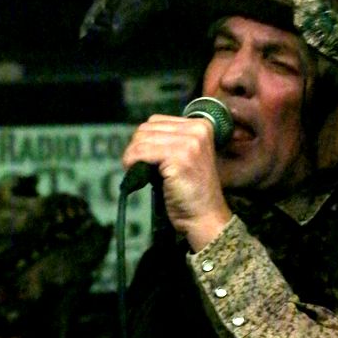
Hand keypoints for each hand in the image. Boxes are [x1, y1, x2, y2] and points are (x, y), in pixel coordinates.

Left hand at [122, 114, 231, 249]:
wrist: (205, 216)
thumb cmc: (192, 191)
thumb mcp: (186, 156)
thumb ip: (169, 141)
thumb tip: (138, 138)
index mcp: (201, 126)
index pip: (157, 121)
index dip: (146, 140)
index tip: (146, 158)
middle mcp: (198, 130)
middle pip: (147, 128)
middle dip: (137, 147)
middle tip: (140, 167)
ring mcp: (190, 143)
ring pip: (141, 139)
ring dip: (133, 156)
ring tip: (140, 172)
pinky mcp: (179, 157)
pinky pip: (141, 152)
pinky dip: (132, 163)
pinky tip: (138, 174)